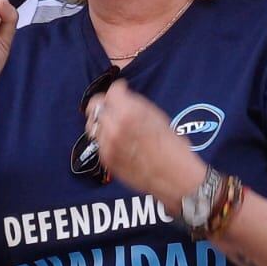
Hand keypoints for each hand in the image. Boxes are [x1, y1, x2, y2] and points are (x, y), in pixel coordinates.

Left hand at [85, 81, 204, 211]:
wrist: (173, 176)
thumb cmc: (172, 147)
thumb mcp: (157, 116)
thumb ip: (135, 104)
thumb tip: (124, 96)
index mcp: (128, 113)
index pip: (111, 91)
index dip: (119, 89)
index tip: (122, 90)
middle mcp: (113, 127)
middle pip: (95, 106)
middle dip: (105, 103)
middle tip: (113, 105)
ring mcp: (107, 145)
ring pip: (92, 124)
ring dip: (102, 121)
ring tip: (113, 123)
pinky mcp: (106, 159)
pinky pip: (99, 142)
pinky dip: (106, 137)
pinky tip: (119, 140)